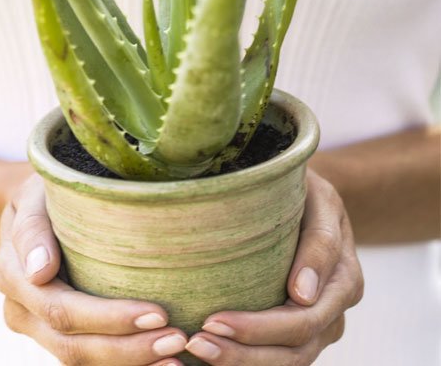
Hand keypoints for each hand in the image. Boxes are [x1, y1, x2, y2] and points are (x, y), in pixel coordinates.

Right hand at [0, 175, 187, 365]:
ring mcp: (39, 329)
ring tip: (177, 359)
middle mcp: (21, 311)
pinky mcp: (59, 335)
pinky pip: (90, 360)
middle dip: (128, 348)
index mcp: (13, 276)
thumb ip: (32, 228)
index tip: (159, 313)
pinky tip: (161, 363)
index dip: (110, 318)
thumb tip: (40, 271)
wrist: (35, 211)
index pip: (62, 309)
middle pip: (72, 345)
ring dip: (131, 362)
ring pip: (81, 361)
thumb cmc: (45, 195)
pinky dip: (125, 363)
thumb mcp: (35, 195)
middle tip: (177, 339)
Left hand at [185, 170, 363, 364]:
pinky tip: (206, 356)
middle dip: (242, 353)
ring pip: (284, 362)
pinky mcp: (295, 333)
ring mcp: (316, 329)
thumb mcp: (318, 198)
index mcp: (344, 282)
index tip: (212, 320)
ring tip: (197, 349)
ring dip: (238, 362)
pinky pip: (272, 358)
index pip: (302, 321)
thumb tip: (303, 295)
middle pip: (293, 351)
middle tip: (196, 342)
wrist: (306, 197)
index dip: (258, 328)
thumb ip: (320, 242)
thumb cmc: (306, 191)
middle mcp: (333, 313)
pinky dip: (241, 360)